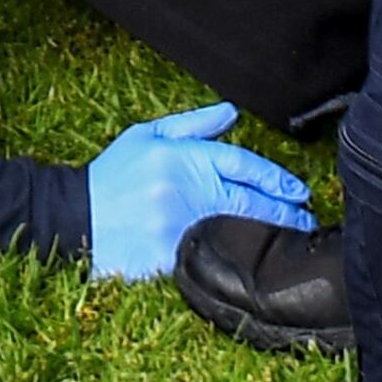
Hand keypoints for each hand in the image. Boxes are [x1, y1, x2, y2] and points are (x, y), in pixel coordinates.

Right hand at [84, 102, 312, 281]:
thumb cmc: (113, 175)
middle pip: (248, 201)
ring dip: (265, 239)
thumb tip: (233, 113)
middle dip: (284, 213)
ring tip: (291, 244)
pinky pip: (210, 259)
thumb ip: (194, 125)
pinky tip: (254, 267)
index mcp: (184, 158)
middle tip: (308, 221)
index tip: (300, 192)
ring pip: (235, 232)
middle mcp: (185, 190)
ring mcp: (178, 226)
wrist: (73, 218)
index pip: (243, 166)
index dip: (277, 179)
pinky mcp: (168, 257)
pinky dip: (234, 262)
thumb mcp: (148, 136)